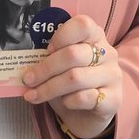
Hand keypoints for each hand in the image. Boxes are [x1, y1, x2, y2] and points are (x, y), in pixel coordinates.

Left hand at [21, 14, 120, 138]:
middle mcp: (108, 53)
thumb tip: (24, 61)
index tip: (46, 49)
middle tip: (27, 79)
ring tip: (32, 95)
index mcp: (95, 37)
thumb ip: (50, 57)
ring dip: (49, 88)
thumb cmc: (71, 84)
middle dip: (45, 68)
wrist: (89, 114)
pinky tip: (63, 103)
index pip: (83, 24)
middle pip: (73, 54)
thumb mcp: (62, 66)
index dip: (62, 35)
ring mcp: (112, 76)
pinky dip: (68, 101)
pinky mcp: (114, 99)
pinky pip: (85, 98)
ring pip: (76, 78)